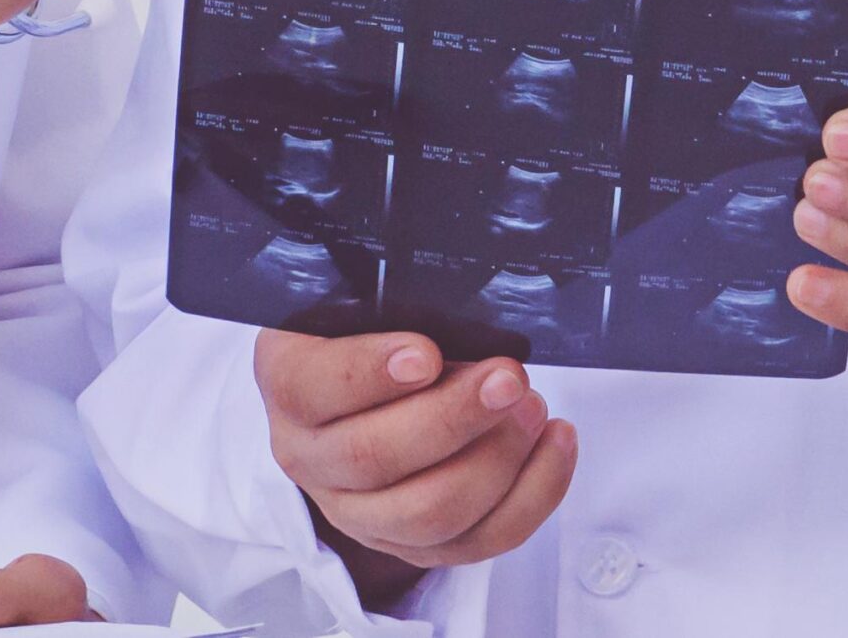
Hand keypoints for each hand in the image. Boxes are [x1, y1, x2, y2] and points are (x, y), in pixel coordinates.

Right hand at [255, 329, 579, 606]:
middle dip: (453, 419)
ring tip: (533, 407)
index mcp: (290, 384)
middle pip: (373, 458)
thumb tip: (466, 325)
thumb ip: (397, 306)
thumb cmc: (374, 335)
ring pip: (427, 513)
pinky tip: (557, 442)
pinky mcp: (414, 545)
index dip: (369, 374)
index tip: (428, 354)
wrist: (371, 392)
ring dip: (495, 461)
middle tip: (509, 378)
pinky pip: (479, 541)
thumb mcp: (366, 302)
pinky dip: (531, 494)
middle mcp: (311, 459)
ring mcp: (360, 513)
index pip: (312, 388)